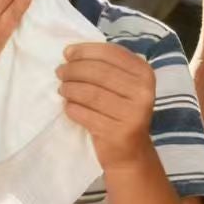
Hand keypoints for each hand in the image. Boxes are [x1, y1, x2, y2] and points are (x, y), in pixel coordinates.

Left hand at [59, 41, 156, 170]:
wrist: (130, 153)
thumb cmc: (120, 112)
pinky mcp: (118, 133)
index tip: (67, 53)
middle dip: (73, 69)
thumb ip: (104, 66)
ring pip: (90, 93)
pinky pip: (86, 114)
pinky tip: (69, 107)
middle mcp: (143, 92)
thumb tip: (69, 52)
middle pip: (98, 72)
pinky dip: (72, 108)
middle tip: (60, 73)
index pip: (111, 53)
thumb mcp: (122, 85)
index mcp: (144, 73)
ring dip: (69, 89)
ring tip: (62, 89)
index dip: (85, 50)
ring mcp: (133, 114)